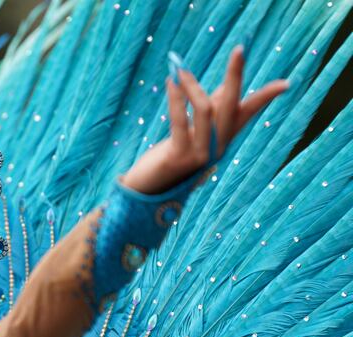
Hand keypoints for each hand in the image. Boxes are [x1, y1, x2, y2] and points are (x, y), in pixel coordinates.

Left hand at [122, 46, 289, 194]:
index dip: (265, 98)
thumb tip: (229, 84)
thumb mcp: (194, 132)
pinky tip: (171, 83)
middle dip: (236, 77)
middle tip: (239, 50)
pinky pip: (180, 121)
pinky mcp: (179, 158)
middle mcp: (217, 148)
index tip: (285, 83)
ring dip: (192, 87)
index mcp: (223, 140)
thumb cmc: (170, 156)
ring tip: (179, 70)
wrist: (149, 189)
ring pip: (205, 111)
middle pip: (231, 107)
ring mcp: (200, 155)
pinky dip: (176, 99)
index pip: (247, 114)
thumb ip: (209, 110)